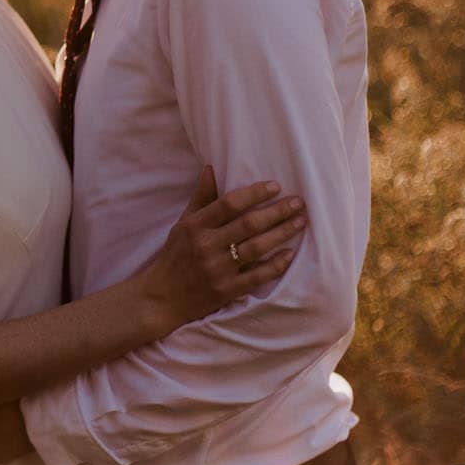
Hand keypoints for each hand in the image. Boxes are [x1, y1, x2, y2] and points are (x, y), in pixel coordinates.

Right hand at [152, 167, 305, 327]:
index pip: (229, 203)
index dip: (254, 193)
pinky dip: (275, 264)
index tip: (276, 186)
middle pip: (248, 224)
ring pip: (257, 247)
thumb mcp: (183, 223)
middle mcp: (207, 245)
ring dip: (282, 233)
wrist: (164, 296)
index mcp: (195, 226)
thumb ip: (201, 197)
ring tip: (300, 222)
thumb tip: (210, 167)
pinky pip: (257, 276)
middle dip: (277, 211)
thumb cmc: (175, 255)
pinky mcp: (226, 290)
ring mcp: (218, 269)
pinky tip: (290, 254)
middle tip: (299, 202)